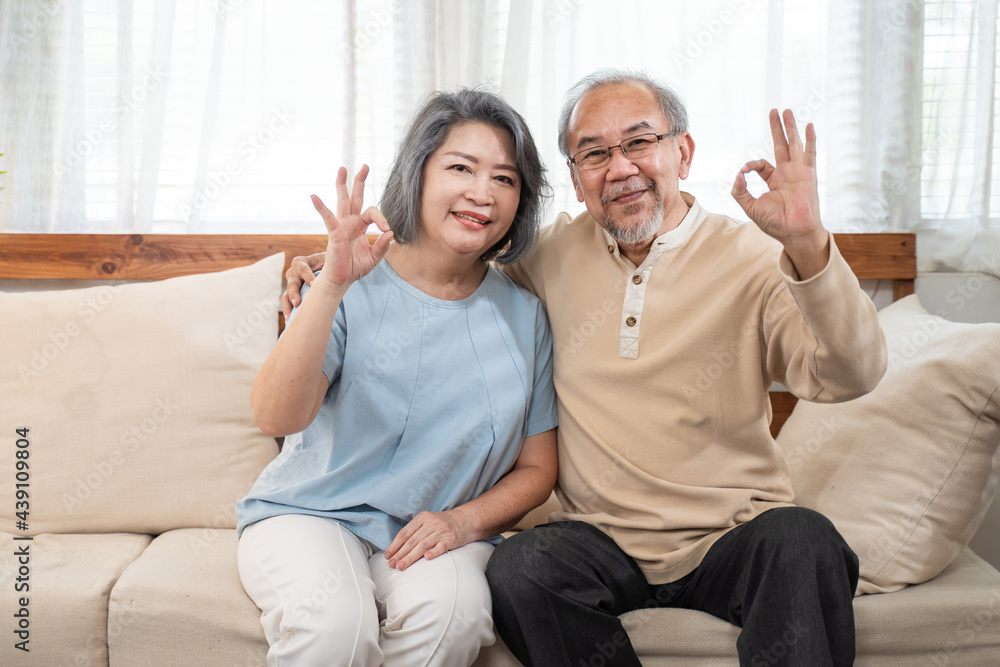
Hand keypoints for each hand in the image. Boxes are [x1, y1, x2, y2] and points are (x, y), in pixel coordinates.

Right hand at [281, 252, 326, 319]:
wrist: (329, 271)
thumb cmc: (330, 264)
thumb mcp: (330, 260)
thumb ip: (331, 261)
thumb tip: (338, 261)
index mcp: (302, 262)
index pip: (302, 268)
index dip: (307, 275)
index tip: (314, 284)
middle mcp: (294, 273)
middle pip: (292, 281)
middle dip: (294, 292)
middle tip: (297, 302)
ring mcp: (292, 285)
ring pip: (286, 294)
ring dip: (288, 304)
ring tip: (290, 315)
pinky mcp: (292, 295)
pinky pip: (287, 302)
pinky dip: (288, 310)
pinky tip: (289, 320)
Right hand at [309, 165, 392, 293]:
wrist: (342, 280)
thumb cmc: (356, 268)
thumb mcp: (374, 257)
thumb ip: (383, 246)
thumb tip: (390, 233)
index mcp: (360, 226)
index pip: (372, 213)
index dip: (381, 218)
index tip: (386, 230)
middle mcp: (350, 222)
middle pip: (355, 197)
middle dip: (359, 181)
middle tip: (364, 166)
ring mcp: (341, 226)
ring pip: (342, 201)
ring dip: (342, 185)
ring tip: (342, 168)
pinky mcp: (334, 233)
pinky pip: (327, 218)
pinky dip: (321, 208)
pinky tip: (314, 197)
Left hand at [384, 510, 471, 570]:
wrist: (465, 520)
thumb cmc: (442, 524)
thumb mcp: (427, 521)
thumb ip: (414, 531)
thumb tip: (397, 548)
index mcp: (422, 518)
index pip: (405, 533)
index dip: (395, 545)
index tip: (388, 555)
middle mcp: (431, 523)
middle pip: (412, 541)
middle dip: (400, 554)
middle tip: (391, 564)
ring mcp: (441, 531)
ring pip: (423, 545)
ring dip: (410, 557)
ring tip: (401, 566)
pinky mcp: (451, 539)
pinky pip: (441, 546)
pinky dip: (434, 552)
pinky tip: (426, 558)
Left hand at [732, 109, 825, 247]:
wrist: (794, 232)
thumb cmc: (775, 223)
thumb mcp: (751, 207)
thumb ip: (740, 192)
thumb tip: (738, 174)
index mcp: (774, 180)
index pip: (761, 164)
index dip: (750, 165)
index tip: (744, 172)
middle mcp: (787, 173)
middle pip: (780, 145)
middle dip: (776, 128)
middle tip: (774, 110)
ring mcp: (799, 172)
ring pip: (794, 144)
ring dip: (790, 127)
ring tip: (787, 111)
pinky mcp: (808, 174)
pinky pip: (810, 153)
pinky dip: (810, 139)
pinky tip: (809, 125)